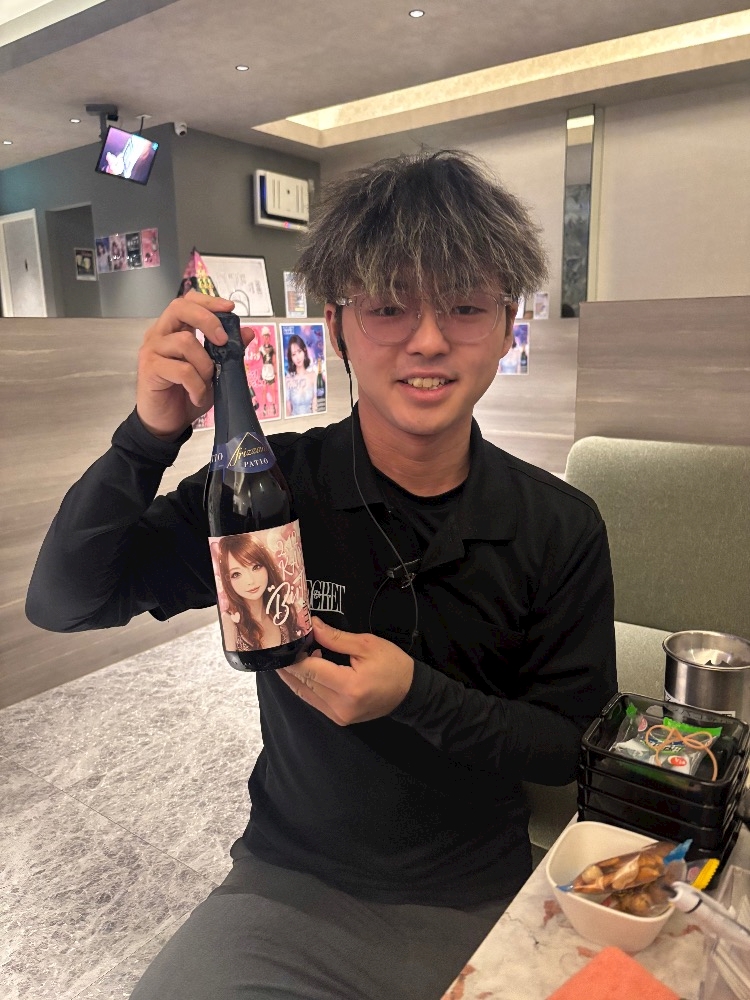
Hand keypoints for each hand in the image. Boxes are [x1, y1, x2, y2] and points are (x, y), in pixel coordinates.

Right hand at [135, 292, 254, 439]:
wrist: (166, 423)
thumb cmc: (186, 395)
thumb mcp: (214, 372)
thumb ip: (228, 352)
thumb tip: (248, 333)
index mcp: (174, 329)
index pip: (187, 301)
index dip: (208, 301)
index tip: (230, 308)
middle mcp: (159, 334)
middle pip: (180, 307)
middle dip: (207, 320)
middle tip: (222, 341)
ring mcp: (152, 350)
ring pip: (185, 341)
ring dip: (205, 364)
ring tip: (207, 382)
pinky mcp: (149, 369)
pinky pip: (182, 370)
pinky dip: (197, 385)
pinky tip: (197, 396)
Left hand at [277, 617, 413, 724]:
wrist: (409, 693)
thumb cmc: (392, 665)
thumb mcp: (367, 645)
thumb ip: (335, 638)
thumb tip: (311, 625)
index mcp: (349, 687)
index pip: (309, 670)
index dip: (293, 655)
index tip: (284, 640)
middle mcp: (340, 706)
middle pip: (303, 683)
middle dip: (289, 664)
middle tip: (281, 646)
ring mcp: (338, 716)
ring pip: (304, 693)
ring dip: (294, 675)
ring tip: (290, 654)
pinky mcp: (338, 718)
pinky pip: (313, 700)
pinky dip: (305, 684)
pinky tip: (306, 668)